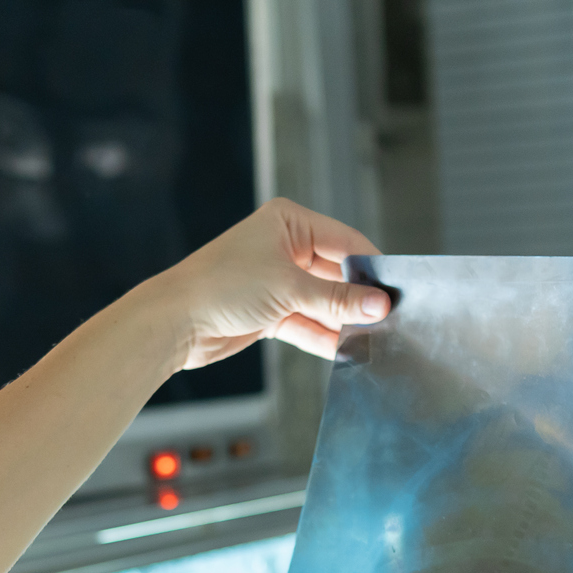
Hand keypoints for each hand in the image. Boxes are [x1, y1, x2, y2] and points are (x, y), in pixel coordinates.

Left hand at [154, 198, 390, 368]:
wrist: (174, 321)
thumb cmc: (222, 286)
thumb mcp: (289, 289)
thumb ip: (337, 300)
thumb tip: (381, 305)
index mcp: (289, 221)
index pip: (346, 241)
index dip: (372, 266)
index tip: (398, 291)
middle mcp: (285, 246)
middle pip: (337, 274)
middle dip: (358, 299)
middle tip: (390, 321)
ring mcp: (277, 280)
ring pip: (323, 302)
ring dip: (342, 322)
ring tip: (374, 340)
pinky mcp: (270, 311)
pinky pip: (307, 323)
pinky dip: (323, 336)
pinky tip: (347, 351)